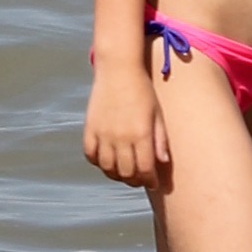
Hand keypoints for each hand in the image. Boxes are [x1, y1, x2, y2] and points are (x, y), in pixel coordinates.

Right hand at [82, 72, 170, 187]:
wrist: (118, 68)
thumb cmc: (142, 90)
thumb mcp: (157, 113)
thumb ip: (160, 139)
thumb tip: (162, 162)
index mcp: (141, 133)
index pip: (144, 169)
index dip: (149, 180)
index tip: (152, 182)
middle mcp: (121, 136)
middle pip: (126, 173)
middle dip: (135, 180)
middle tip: (139, 179)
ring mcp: (103, 133)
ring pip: (107, 168)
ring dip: (116, 174)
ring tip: (124, 172)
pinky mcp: (90, 127)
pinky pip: (91, 155)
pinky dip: (98, 162)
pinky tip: (107, 159)